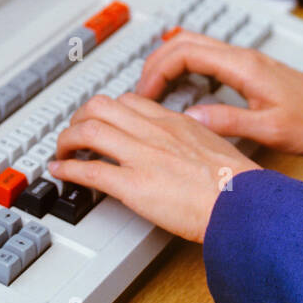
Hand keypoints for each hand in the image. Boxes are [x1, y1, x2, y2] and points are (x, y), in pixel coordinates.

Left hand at [48, 92, 260, 241]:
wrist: (241, 202)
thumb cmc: (234, 182)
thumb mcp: (213, 144)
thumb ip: (190, 137)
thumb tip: (181, 144)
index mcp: (173, 122)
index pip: (129, 101)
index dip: (107, 109)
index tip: (99, 120)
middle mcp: (154, 132)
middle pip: (101, 106)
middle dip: (79, 117)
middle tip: (73, 133)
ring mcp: (142, 157)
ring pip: (89, 130)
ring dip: (67, 140)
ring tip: (62, 151)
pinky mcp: (134, 186)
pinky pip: (90, 170)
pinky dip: (68, 170)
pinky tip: (60, 172)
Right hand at [135, 31, 302, 155]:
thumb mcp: (269, 130)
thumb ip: (228, 122)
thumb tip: (189, 120)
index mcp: (243, 67)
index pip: (187, 52)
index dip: (158, 70)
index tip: (144, 94)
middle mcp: (242, 57)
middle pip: (185, 41)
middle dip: (156, 61)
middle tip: (139, 91)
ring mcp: (245, 61)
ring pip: (196, 46)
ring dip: (169, 62)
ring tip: (152, 89)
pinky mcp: (249, 69)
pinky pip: (208, 57)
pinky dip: (186, 67)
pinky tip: (180, 87)